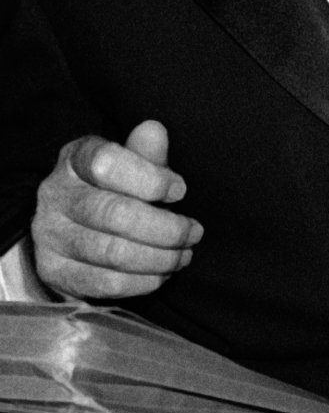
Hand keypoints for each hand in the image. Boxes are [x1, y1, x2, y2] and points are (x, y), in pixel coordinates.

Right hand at [32, 120, 203, 300]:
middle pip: (114, 214)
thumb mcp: (131, 164)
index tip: (181, 191)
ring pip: (112, 253)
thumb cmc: (116, 188)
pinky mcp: (54, 272)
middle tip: (194, 232)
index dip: (150, 179)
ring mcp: (50, 236)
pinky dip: (143, 281)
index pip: (106, 163)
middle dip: (166, 228)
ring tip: (184, 255)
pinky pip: (105, 283)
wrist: (75, 228)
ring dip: (160, 258)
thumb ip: (146, 152)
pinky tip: (163, 273)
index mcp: (75, 159)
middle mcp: (55, 195)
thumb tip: (154, 129)